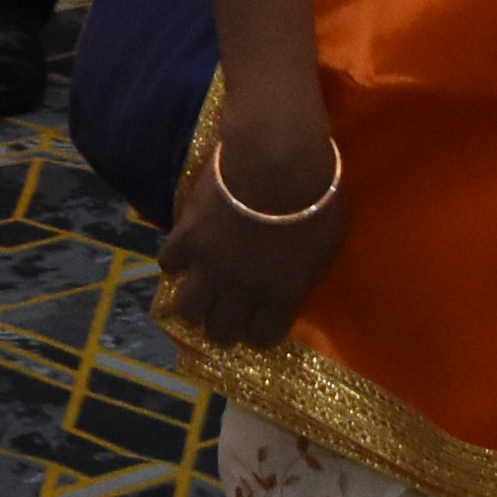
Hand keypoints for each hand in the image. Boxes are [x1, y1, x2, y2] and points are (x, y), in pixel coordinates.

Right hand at [158, 86, 347, 348]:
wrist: (276, 162)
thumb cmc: (316, 197)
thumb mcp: (328, 243)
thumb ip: (306, 269)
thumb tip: (294, 279)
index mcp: (280, 294)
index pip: (264, 335)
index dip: (260, 333)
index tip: (259, 325)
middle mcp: (242, 290)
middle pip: (222, 330)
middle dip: (223, 329)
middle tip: (224, 319)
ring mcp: (209, 266)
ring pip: (186, 309)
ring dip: (192, 307)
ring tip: (195, 299)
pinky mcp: (186, 238)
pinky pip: (168, 263)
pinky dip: (175, 261)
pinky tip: (183, 254)